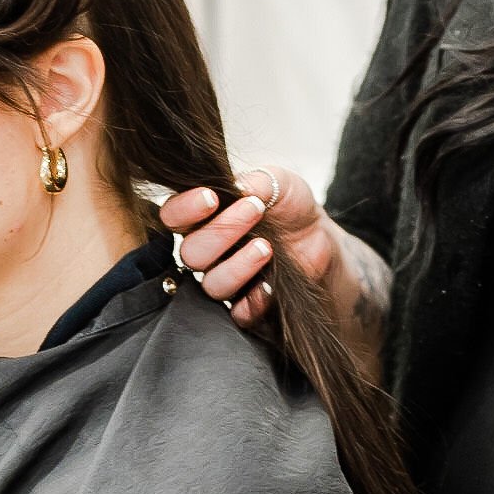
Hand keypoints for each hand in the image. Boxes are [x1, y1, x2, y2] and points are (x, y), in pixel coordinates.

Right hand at [160, 164, 331, 329]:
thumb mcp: (278, 181)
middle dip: (221, 231)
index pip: (173, 216)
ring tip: (266, 246)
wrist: (320, 236)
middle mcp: (207, 250)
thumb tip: (238, 187)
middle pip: (191, 253)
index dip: (185, 209)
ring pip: (212, 284)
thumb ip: (256, 180)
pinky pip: (238, 313)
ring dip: (238, 265)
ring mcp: (226, 278)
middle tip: (255, 210)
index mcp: (202, 217)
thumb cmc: (290, 206)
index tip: (212, 197)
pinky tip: (270, 282)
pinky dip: (254, 300)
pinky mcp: (248, 303)